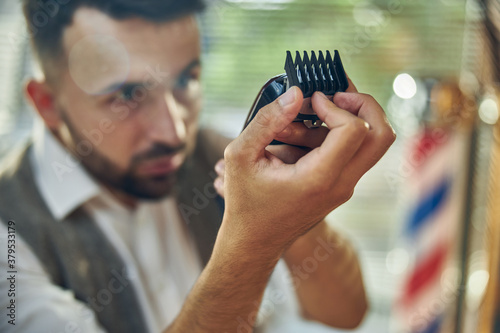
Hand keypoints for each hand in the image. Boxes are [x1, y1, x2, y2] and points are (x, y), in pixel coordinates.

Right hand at [216, 82, 394, 249]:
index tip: (311, 99)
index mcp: (319, 178)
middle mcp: (341, 185)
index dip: (336, 105)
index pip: (355, 130)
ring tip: (295, 124)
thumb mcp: (241, 156)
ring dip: (339, 122)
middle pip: (382, 135)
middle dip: (364, 105)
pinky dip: (330, 136)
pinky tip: (296, 139)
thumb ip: (267, 120)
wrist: (255, 243)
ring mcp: (344, 188)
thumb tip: (296, 93)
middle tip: (336, 94)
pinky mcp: (339, 186)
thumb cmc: (245, 203)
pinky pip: (350, 153)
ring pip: (369, 142)